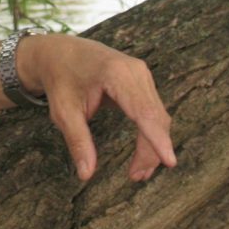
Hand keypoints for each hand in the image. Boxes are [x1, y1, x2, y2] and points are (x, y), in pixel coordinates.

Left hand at [19, 34, 175, 181]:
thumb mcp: (63, 111)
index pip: (143, 111)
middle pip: (154, 117)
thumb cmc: (60, 79)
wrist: (58, 51)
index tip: (170, 162)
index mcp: (115, 73)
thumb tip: (86, 174)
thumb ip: (78, 141)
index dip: (157, 139)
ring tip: (137, 172)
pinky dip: (150, 132)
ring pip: (157, 116)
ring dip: (152, 145)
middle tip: (136, 177)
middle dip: (150, 151)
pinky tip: (143, 153)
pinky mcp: (141, 79)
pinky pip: (153, 109)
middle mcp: (134, 70)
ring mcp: (140, 73)